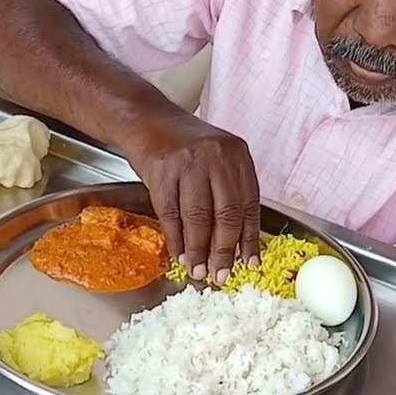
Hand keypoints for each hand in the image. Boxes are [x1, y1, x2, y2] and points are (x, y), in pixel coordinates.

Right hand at [121, 111, 260, 285]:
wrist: (146, 119)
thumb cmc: (184, 144)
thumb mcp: (216, 158)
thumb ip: (229, 191)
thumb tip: (239, 242)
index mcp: (236, 154)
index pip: (249, 203)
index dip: (249, 238)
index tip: (249, 263)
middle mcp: (216, 157)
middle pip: (226, 213)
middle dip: (224, 251)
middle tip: (221, 275)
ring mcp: (187, 164)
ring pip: (198, 218)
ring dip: (198, 250)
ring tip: (199, 271)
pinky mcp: (161, 172)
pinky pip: (170, 214)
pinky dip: (176, 239)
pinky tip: (180, 255)